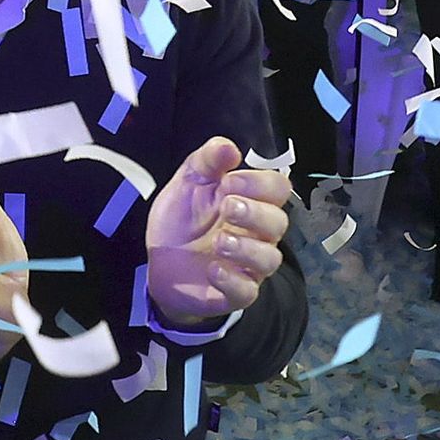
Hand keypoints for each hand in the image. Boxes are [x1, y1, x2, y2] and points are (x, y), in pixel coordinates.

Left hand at [143, 136, 292, 326]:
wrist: (160, 261)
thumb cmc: (182, 218)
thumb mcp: (188, 183)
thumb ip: (207, 162)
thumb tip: (229, 146)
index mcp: (251, 201)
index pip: (278, 189)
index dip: (260, 184)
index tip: (229, 181)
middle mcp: (257, 234)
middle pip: (278, 223)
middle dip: (255, 213)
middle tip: (227, 207)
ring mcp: (248, 265)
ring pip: (269, 259)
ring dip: (246, 248)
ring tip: (219, 240)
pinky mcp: (234, 292)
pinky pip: (247, 292)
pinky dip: (232, 280)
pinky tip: (213, 268)